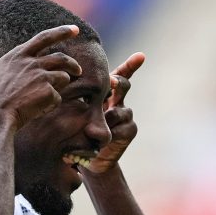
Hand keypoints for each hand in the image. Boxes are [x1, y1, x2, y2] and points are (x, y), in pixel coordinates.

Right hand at [0, 25, 82, 129]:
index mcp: (17, 55)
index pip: (44, 37)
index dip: (61, 32)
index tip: (75, 29)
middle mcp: (32, 62)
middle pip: (61, 58)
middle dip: (73, 64)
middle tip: (78, 71)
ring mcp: (42, 76)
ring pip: (63, 78)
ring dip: (61, 87)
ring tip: (51, 97)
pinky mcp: (48, 91)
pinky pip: (57, 98)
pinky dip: (51, 105)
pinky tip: (39, 111)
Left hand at [85, 52, 144, 173]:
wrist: (89, 158)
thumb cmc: (80, 131)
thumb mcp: (78, 114)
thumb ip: (80, 101)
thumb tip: (74, 86)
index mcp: (107, 94)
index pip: (120, 75)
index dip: (131, 65)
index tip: (140, 56)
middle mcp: (119, 101)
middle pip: (124, 85)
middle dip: (118, 82)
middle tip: (112, 82)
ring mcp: (127, 115)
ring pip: (118, 110)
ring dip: (105, 119)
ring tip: (91, 129)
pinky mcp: (130, 130)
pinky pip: (120, 127)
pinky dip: (110, 133)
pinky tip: (102, 140)